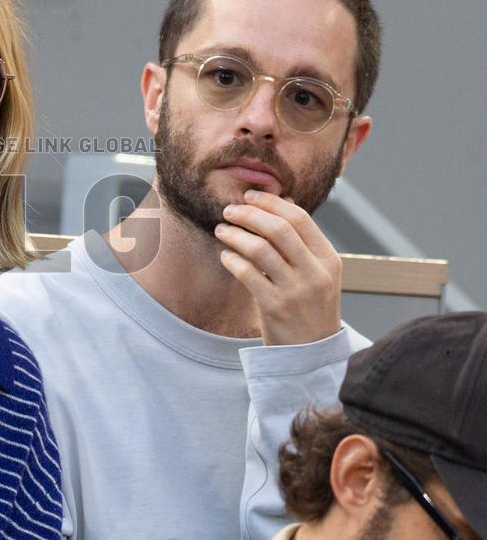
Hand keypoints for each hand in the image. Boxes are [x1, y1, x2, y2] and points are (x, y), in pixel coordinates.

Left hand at [214, 189, 341, 344]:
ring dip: (235, 235)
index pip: (300, 218)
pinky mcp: (274, 307)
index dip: (272, 202)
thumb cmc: (308, 306)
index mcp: (328, 259)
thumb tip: (283, 200)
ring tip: (221, 230)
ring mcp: (296, 291)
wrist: (311, 353)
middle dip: (249, 214)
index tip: (250, 196)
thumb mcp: (317, 273)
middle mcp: (316, 273)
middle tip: (229, 210)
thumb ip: (301, 241)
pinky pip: (247, 274)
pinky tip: (224, 255)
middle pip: (279, 229)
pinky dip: (231, 259)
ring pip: (260, 249)